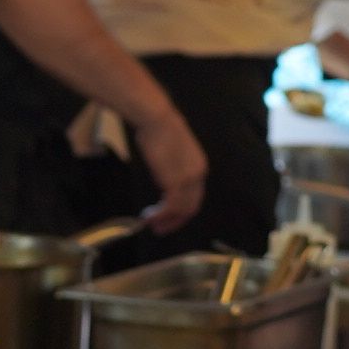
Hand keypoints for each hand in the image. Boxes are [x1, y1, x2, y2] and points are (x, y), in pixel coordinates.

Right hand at [132, 104, 211, 230]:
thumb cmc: (159, 130)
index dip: (182, 210)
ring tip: (152, 226)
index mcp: (199, 167)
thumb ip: (172, 168)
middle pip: (191, 207)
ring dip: (166, 221)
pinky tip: (148, 217)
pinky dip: (160, 216)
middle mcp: (198, 175)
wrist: (156, 120)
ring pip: (181, 210)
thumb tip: (165, 180)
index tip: (168, 217)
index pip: (195, 196)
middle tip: (160, 229)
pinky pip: (170, 207)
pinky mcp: (175, 182)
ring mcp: (188, 180)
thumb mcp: (171, 152)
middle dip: (176, 221)